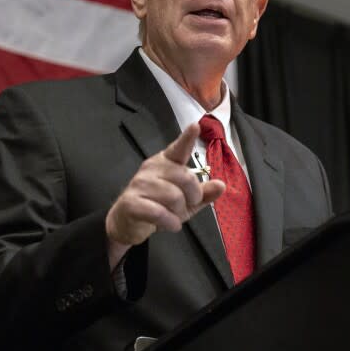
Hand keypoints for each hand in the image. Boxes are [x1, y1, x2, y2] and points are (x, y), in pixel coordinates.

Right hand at [105, 123, 225, 247]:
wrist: (127, 223)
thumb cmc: (159, 206)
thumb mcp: (187, 202)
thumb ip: (204, 193)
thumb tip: (221, 185)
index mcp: (166, 162)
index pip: (178, 148)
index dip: (187, 138)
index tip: (195, 126)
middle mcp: (152, 169)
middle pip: (186, 178)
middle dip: (193, 196)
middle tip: (186, 205)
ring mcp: (139, 184)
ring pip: (174, 197)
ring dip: (179, 212)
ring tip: (173, 215)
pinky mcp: (131, 202)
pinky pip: (160, 213)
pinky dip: (170, 223)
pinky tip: (169, 224)